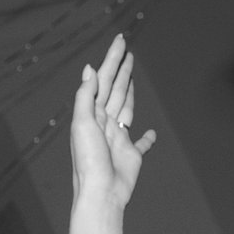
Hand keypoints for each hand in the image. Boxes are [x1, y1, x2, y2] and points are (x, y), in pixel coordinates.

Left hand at [67, 36, 154, 217]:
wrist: (101, 194)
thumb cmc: (89, 161)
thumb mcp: (83, 125)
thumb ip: (86, 97)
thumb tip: (90, 69)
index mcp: (93, 115)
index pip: (104, 80)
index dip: (113, 59)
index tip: (120, 40)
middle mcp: (105, 123)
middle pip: (115, 89)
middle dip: (121, 68)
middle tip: (126, 48)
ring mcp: (119, 138)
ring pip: (126, 107)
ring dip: (129, 90)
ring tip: (132, 74)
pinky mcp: (132, 155)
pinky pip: (141, 143)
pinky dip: (147, 138)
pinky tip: (150, 133)